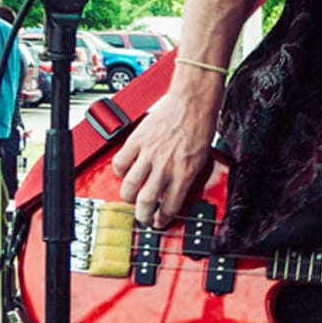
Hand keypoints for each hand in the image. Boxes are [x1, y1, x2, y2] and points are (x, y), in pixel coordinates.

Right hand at [112, 68, 221, 224]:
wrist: (193, 102)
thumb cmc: (200, 126)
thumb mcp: (202, 159)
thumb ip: (187, 177)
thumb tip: (179, 192)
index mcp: (184, 173)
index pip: (169, 206)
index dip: (162, 218)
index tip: (159, 221)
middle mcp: (165, 165)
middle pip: (146, 201)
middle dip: (142, 215)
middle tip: (143, 216)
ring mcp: (149, 153)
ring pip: (130, 186)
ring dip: (128, 197)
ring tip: (131, 198)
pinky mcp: (137, 141)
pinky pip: (121, 163)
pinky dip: (120, 172)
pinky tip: (124, 173)